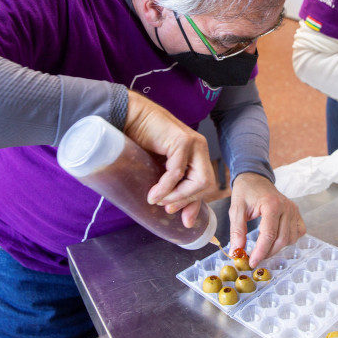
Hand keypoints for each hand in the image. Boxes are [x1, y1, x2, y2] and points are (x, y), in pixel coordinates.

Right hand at [123, 91, 216, 227]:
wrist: (130, 117)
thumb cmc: (142, 140)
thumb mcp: (159, 168)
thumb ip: (170, 186)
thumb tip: (175, 212)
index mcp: (197, 155)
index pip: (206, 185)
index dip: (196, 204)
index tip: (185, 221)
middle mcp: (200, 148)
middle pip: (206, 185)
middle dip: (188, 201)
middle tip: (168, 208)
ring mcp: (194, 144)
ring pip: (198, 181)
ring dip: (178, 196)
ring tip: (158, 200)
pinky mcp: (182, 141)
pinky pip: (178, 172)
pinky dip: (166, 187)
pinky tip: (154, 194)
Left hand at [227, 173, 305, 267]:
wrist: (255, 179)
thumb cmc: (245, 192)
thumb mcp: (236, 209)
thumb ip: (237, 230)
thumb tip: (236, 251)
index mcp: (272, 204)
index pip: (269, 234)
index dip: (260, 252)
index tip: (251, 262)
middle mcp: (286, 207)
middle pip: (281, 239)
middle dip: (267, 253)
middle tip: (254, 258)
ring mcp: (294, 210)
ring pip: (290, 239)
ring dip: (277, 248)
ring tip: (263, 249)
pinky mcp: (297, 213)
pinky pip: (298, 233)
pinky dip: (289, 240)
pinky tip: (277, 240)